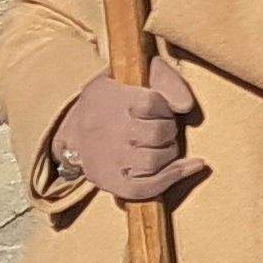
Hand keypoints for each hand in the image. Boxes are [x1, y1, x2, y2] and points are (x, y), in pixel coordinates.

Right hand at [54, 60, 202, 202]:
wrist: (75, 131)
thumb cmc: (114, 99)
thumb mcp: (134, 75)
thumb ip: (166, 79)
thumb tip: (186, 106)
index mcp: (110, 99)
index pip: (154, 102)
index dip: (164, 106)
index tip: (157, 108)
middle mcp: (107, 131)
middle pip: (160, 133)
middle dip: (168, 129)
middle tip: (159, 128)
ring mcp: (108, 159)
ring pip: (156, 160)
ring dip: (169, 152)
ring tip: (160, 145)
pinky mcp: (110, 181)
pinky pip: (147, 188)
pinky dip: (172, 178)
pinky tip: (187, 167)